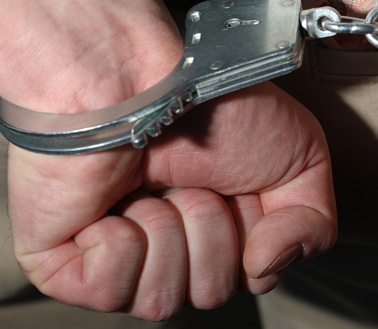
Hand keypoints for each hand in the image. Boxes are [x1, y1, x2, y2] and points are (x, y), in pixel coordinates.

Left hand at [8, 82, 336, 320]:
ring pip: (161, 300)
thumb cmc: (211, 102)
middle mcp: (169, 247)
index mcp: (220, 230)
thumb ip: (314, 227)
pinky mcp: (63, 262)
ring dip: (168, 232)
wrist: (136, 76)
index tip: (239, 184)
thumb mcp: (302, 157)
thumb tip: (265, 268)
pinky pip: (108, 293)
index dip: (253, 235)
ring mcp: (114, 259)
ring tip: (151, 184)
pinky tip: (115, 202)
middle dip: (210, 229)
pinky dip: (120, 242)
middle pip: (211, 292)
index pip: (252, 279)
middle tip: (190, 178)